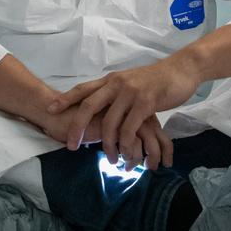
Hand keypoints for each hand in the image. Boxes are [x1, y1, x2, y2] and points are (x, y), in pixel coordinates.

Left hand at [46, 57, 200, 163]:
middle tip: (70, 146)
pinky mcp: (145, 103)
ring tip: (109, 159)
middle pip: (88, 106)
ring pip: (110, 123)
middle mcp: (116, 84)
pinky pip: (129, 128)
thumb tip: (101, 106)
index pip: (83, 89)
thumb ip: (115, 93)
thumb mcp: (130, 82)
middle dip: (77, 128)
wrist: (181, 70)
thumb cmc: (156, 80)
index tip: (49, 109)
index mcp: (111, 80)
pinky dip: (125, 144)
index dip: (65, 99)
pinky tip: (126, 153)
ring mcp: (130, 93)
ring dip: (107, 145)